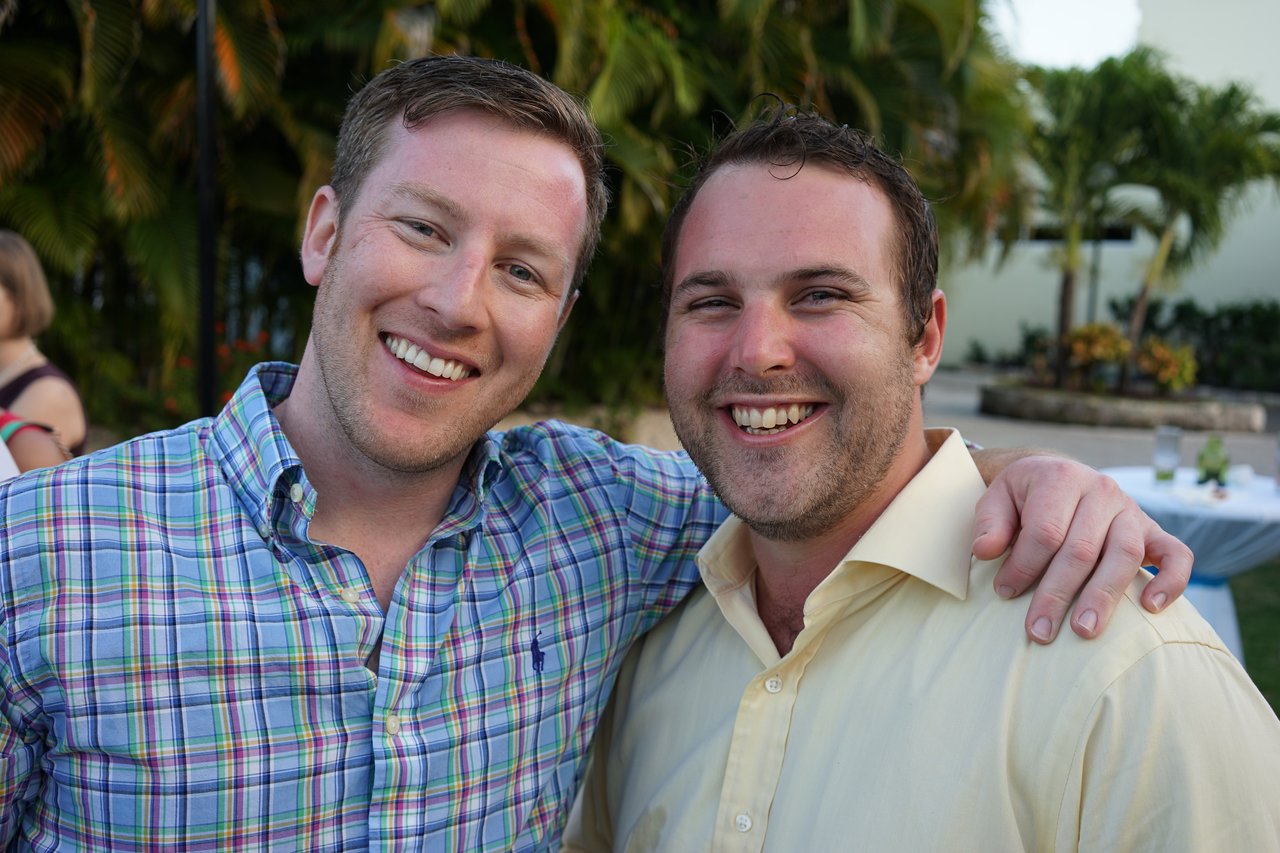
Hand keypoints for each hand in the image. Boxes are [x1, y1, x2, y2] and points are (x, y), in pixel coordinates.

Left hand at [972, 456, 1192, 643]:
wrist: (1057, 475)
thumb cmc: (1024, 496)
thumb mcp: (997, 499)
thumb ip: (990, 523)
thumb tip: (986, 551)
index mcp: (1061, 478)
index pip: (1045, 531)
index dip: (1023, 566)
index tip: (1004, 592)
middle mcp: (1101, 491)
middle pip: (1082, 549)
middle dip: (1057, 594)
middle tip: (1039, 632)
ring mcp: (1131, 511)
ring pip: (1124, 555)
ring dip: (1104, 597)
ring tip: (1083, 632)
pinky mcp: (1153, 530)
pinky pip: (1176, 554)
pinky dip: (1171, 581)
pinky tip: (1151, 609)